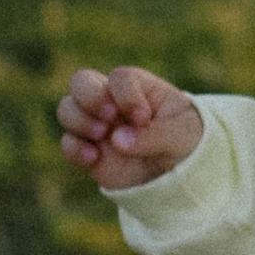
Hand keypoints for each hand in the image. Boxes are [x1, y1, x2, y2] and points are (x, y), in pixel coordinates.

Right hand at [58, 64, 204, 190]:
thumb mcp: (183, 135)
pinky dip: (74, 148)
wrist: (182, 176)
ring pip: (67, 108)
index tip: (143, 118)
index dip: (127, 95)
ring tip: (102, 135)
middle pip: (82, 81)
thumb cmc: (187, 143)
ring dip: (78, 119)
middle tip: (109, 116)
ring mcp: (99, 126)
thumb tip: (116, 141)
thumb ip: (155, 135)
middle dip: (90, 96)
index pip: (120, 78)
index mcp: (140, 87)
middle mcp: (113, 102)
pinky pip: (67, 143)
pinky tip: (93, 158)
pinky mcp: (90, 151)